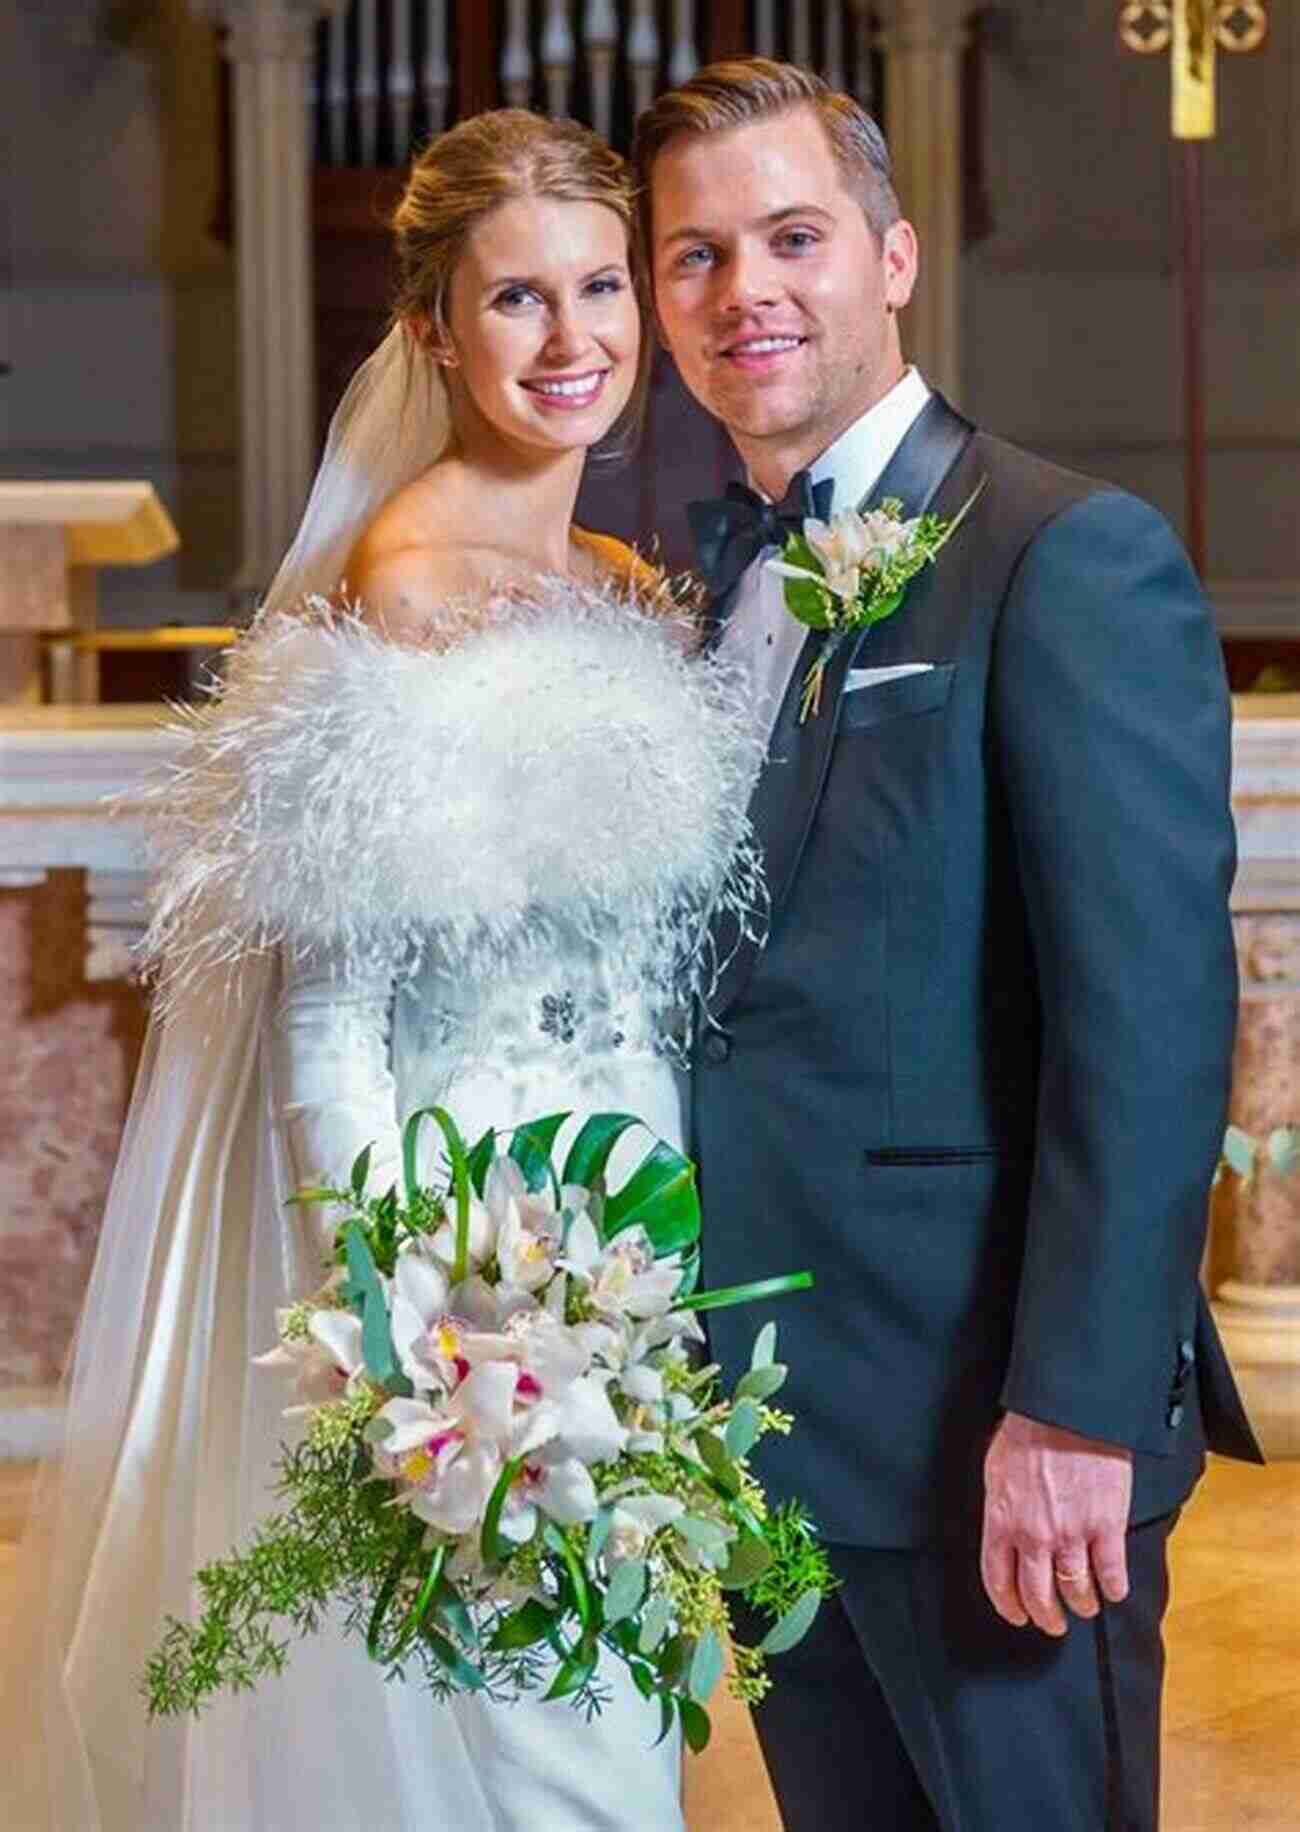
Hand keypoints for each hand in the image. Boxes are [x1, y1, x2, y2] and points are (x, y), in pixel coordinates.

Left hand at [980, 1411, 1133, 1635]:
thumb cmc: (1028, 1432)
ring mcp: (1071, 1534)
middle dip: (1046, 1617)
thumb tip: (1002, 1532)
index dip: (1008, 1606)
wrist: (1068, 1412)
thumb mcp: (996, 1470)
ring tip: (1084, 1606)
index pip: (998, 1580)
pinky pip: (1111, 1575)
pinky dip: (1113, 1589)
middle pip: (1037, 1596)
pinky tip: (1113, 1590)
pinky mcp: (1106, 1527)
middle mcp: (1034, 1536)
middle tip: (1053, 1623)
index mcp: (1002, 1520)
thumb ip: (1000, 1508)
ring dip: (1081, 1605)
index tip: (1017, 1615)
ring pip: (1075, 1592)